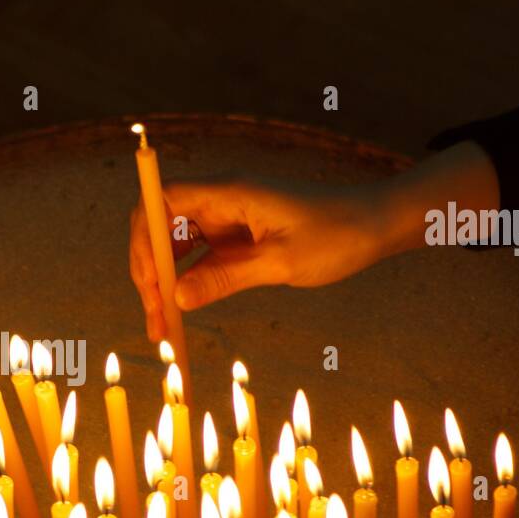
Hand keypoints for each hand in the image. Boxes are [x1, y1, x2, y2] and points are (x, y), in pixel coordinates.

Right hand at [128, 175, 393, 341]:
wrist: (373, 224)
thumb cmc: (335, 234)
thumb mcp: (280, 263)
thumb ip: (226, 278)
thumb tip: (176, 297)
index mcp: (229, 192)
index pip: (162, 202)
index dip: (144, 239)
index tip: (148, 282)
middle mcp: (221, 200)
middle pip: (161, 226)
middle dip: (148, 270)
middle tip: (154, 319)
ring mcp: (226, 217)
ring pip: (175, 245)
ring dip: (162, 281)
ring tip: (162, 325)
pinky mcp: (235, 236)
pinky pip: (197, 257)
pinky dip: (185, 283)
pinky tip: (181, 310)